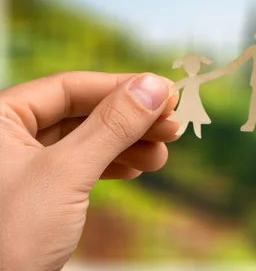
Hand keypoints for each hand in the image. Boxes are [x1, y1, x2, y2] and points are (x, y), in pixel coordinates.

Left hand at [0, 72, 179, 269]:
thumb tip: (154, 84)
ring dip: (128, 145)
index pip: (70, 87)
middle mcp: (8, 136)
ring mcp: (23, 165)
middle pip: (82, 113)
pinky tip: (138, 168)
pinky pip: (81, 166)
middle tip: (173, 126)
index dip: (122, 87)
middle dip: (130, 121)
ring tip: (161, 155)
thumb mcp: (67, 173)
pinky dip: (112, 165)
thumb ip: (112, 126)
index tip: (165, 93)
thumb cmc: (10, 237)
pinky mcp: (37, 192)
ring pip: (86, 140)